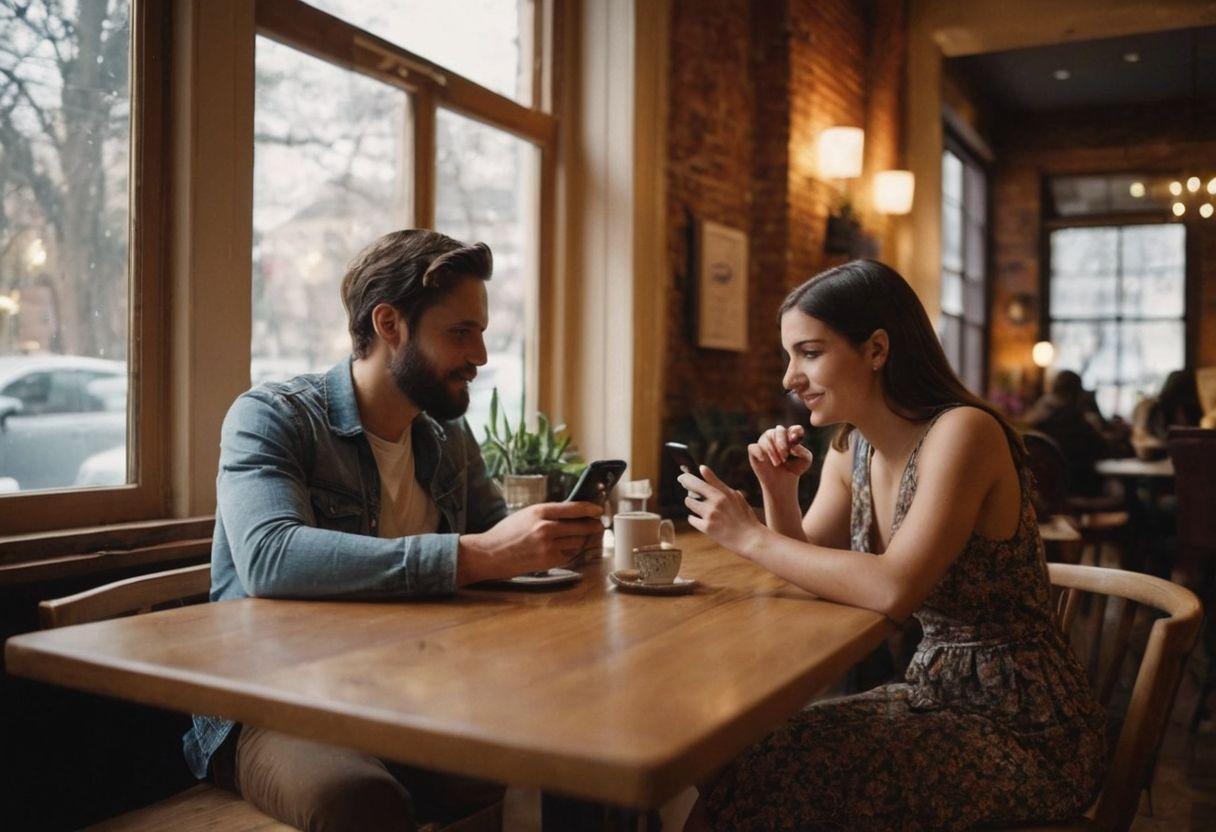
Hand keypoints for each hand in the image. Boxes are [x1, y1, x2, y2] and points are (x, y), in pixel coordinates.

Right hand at [457, 501, 603, 584]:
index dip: (589, 508)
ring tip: (593, 537)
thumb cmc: (506, 533)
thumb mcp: (526, 514)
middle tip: (600, 525)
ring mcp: (548, 546)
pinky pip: (569, 554)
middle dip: (593, 526)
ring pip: (578, 541)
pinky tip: (576, 548)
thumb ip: (547, 513)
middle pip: (580, 526)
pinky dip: (574, 551)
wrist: (490, 554)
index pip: (572, 508)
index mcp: (539, 511)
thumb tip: (571, 512)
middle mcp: (546, 528)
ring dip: (588, 539)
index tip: (599, 509)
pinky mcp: (549, 561)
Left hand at [680, 466, 766, 553]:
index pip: (708, 478)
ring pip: (689, 502)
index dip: (695, 473)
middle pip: (693, 486)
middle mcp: (717, 501)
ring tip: (695, 505)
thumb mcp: (739, 500)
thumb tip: (712, 477)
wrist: (751, 539)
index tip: (686, 472)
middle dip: (685, 481)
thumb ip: (725, 489)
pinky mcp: (707, 527)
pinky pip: (691, 519)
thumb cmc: (746, 520)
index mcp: (726, 493)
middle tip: (681, 480)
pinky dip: (694, 519)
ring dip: (691, 502)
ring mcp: (711, 514)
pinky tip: (700, 520)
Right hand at [748, 424, 812, 493]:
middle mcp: (777, 436)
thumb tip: (793, 446)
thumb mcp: (805, 461)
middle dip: (781, 443)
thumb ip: (803, 452)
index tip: (794, 439)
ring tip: (777, 463)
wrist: (782, 483)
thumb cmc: (794, 469)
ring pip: (766, 438)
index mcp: (790, 436)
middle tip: (784, 457)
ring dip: (772, 451)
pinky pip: (753, 447)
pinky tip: (764, 459)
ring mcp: (764, 442)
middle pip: (779, 430)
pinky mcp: (754, 452)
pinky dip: (758, 452)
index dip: (795, 431)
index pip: (795, 429)